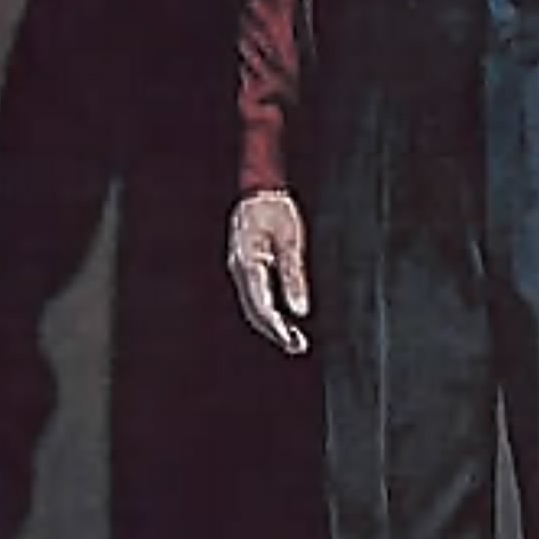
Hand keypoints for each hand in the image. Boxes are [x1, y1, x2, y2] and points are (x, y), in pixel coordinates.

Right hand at [227, 191, 310, 355]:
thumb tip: (300, 310)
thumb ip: (294, 277)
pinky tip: (282, 318)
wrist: (258, 191)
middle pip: (254, 312)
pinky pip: (253, 297)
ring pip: (251, 307)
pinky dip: (266, 312)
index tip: (293, 341)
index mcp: (248, 264)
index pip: (261, 306)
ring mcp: (238, 270)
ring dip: (270, 325)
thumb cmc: (275, 211)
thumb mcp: (292, 241)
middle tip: (297, 347)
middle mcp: (239, 270)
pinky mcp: (244, 268)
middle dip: (274, 332)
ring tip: (293, 339)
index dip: (277, 328)